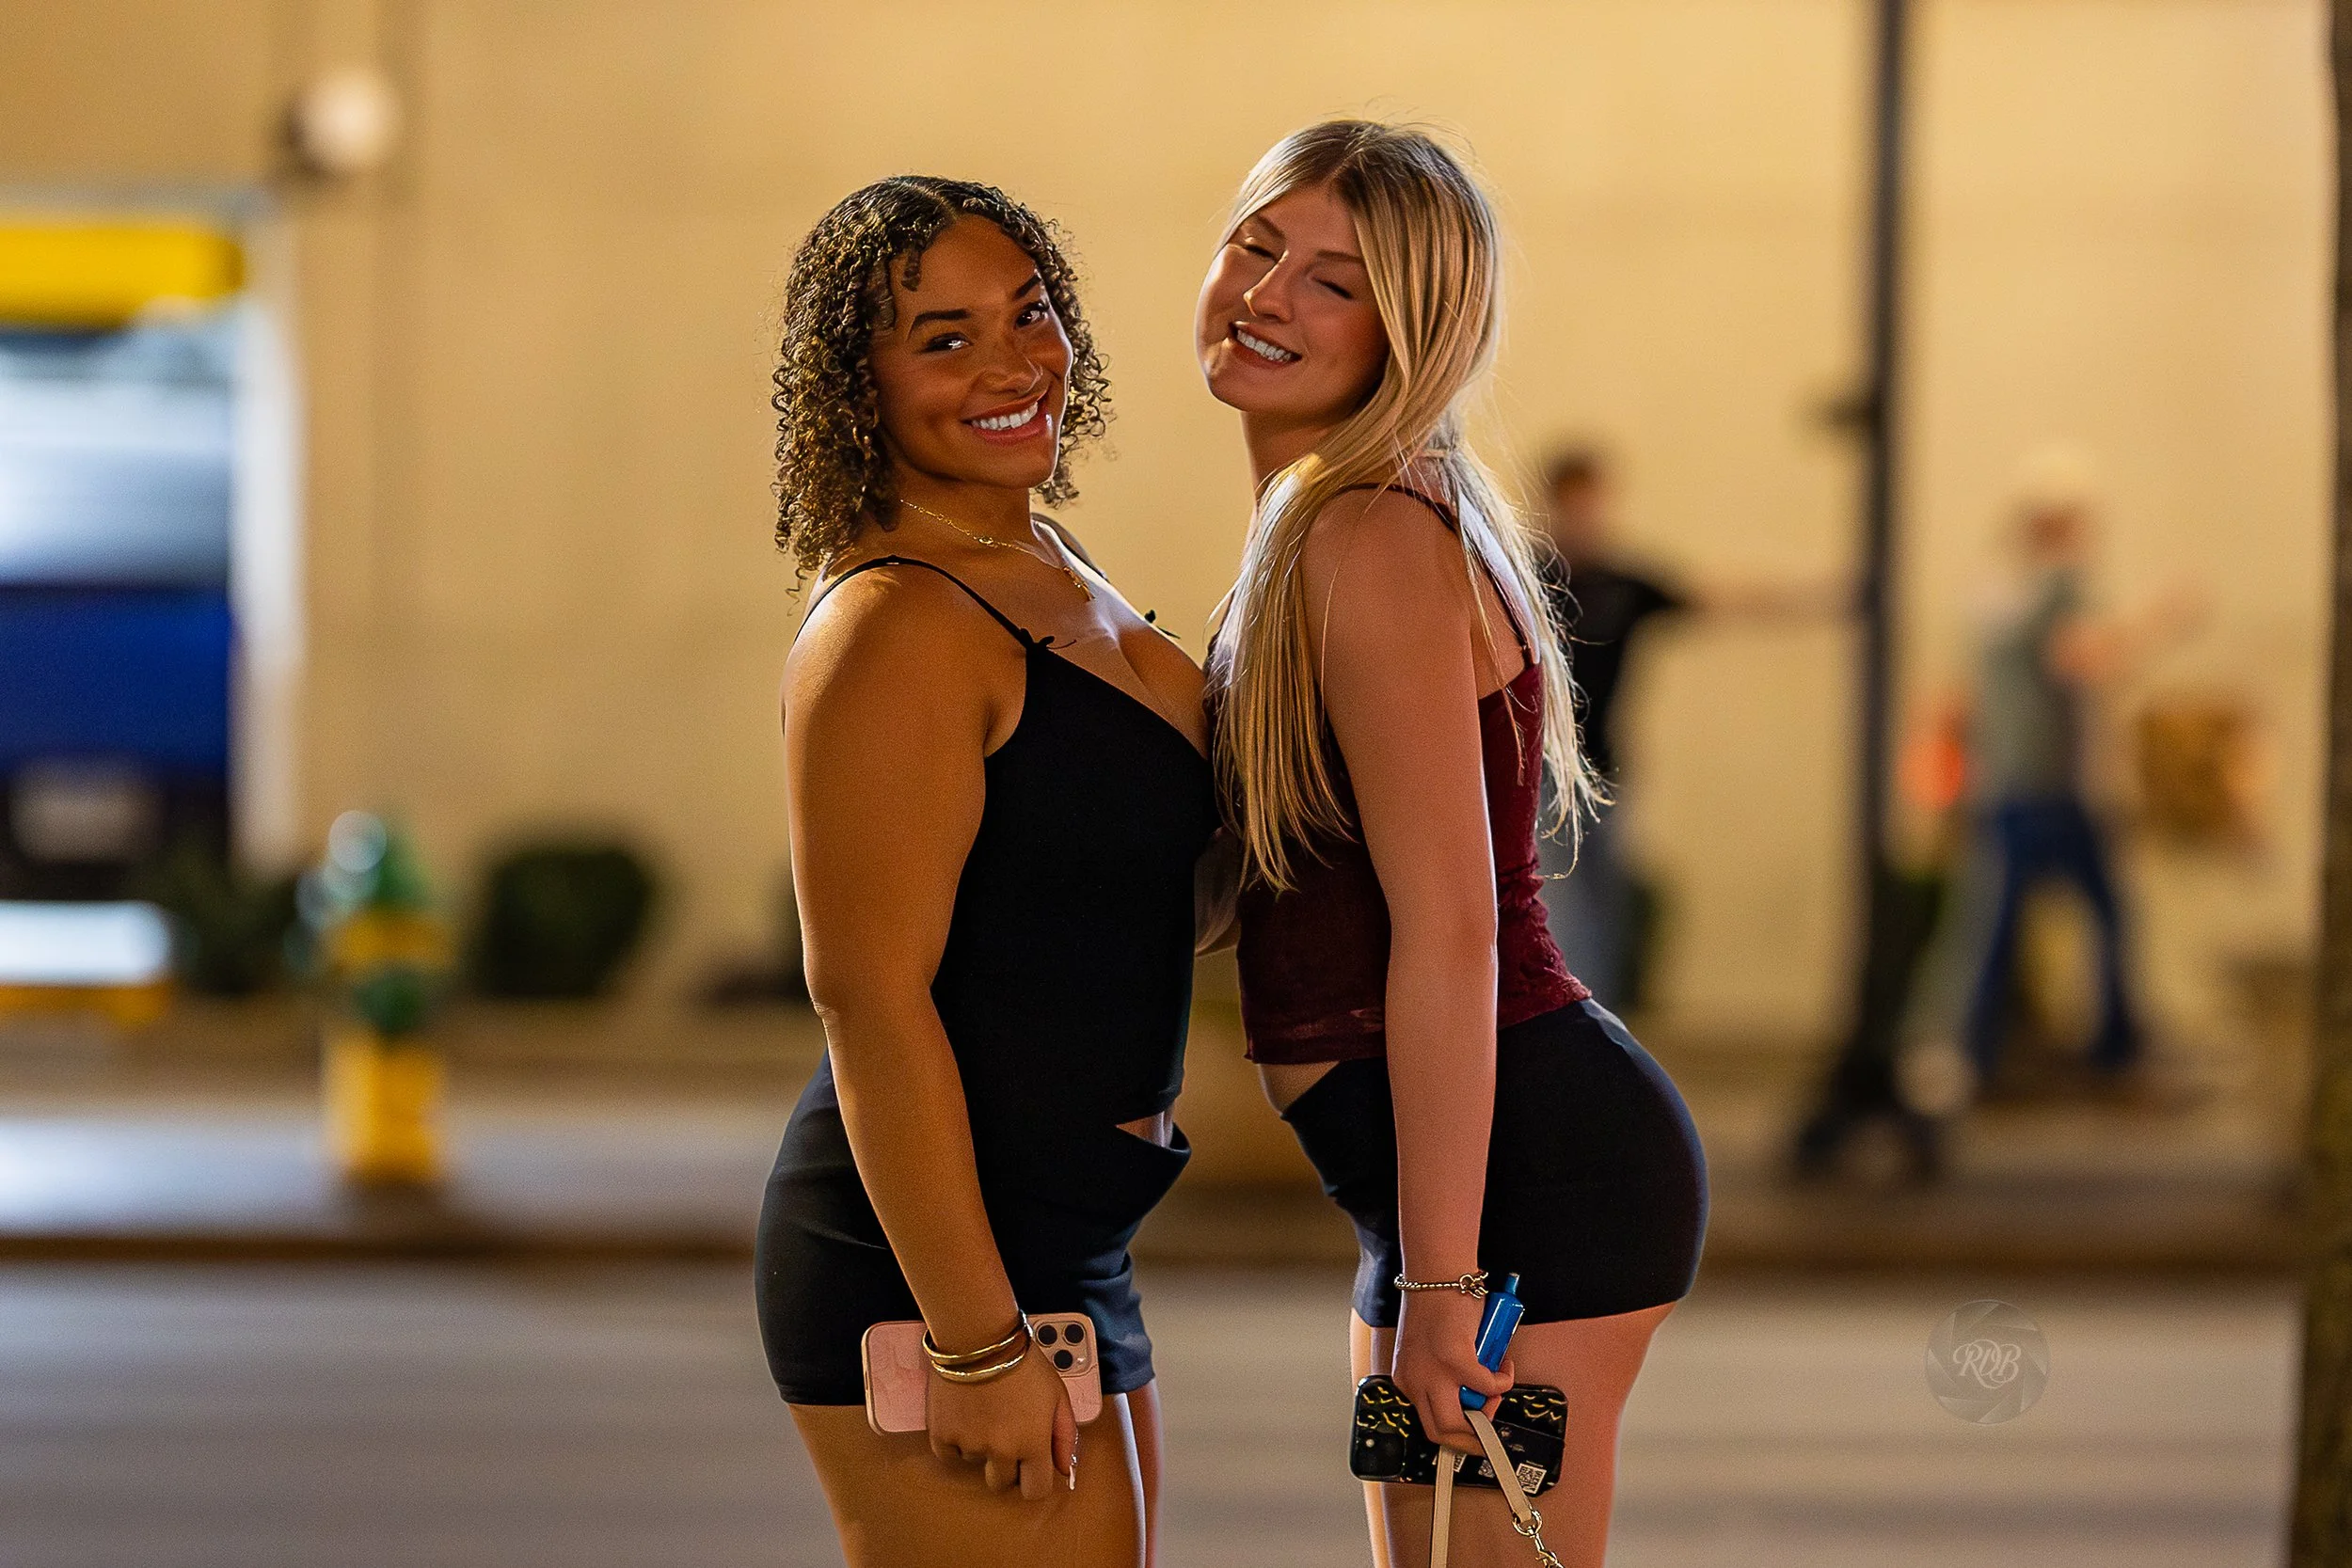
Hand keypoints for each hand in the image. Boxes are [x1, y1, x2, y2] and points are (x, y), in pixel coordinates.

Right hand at [926, 1346, 1077, 1500]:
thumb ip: (1065, 1436)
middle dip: (1006, 1466)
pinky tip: (964, 1417)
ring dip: (980, 1447)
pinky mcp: (942, 1435)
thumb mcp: (1058, 1394)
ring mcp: (969, 1445)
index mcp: (1033, 1445)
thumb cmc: (1023, 1363)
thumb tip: (1064, 1471)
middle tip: (1005, 1435)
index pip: (1035, 1491)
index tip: (1031, 1466)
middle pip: (1001, 1483)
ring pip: (976, 1464)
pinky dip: (956, 1441)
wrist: (979, 1337)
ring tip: (984, 1413)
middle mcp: (1000, 1452)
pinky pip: (949, 1455)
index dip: (1034, 1480)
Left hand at [1391, 1288, 1511, 1454]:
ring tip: (1497, 1388)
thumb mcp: (1428, 1351)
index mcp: (1405, 1379)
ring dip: (1488, 1412)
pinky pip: (1488, 1386)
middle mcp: (1414, 1381)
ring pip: (1460, 1423)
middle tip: (1491, 1419)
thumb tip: (1473, 1395)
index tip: (1476, 1421)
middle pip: (1441, 1433)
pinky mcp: (1455, 1359)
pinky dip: (1503, 1381)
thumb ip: (1441, 1375)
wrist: (1438, 1272)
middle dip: (1472, 1437)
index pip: (1427, 1423)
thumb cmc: (1436, 1304)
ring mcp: (1433, 1373)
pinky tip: (1504, 1365)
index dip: (1457, 1429)